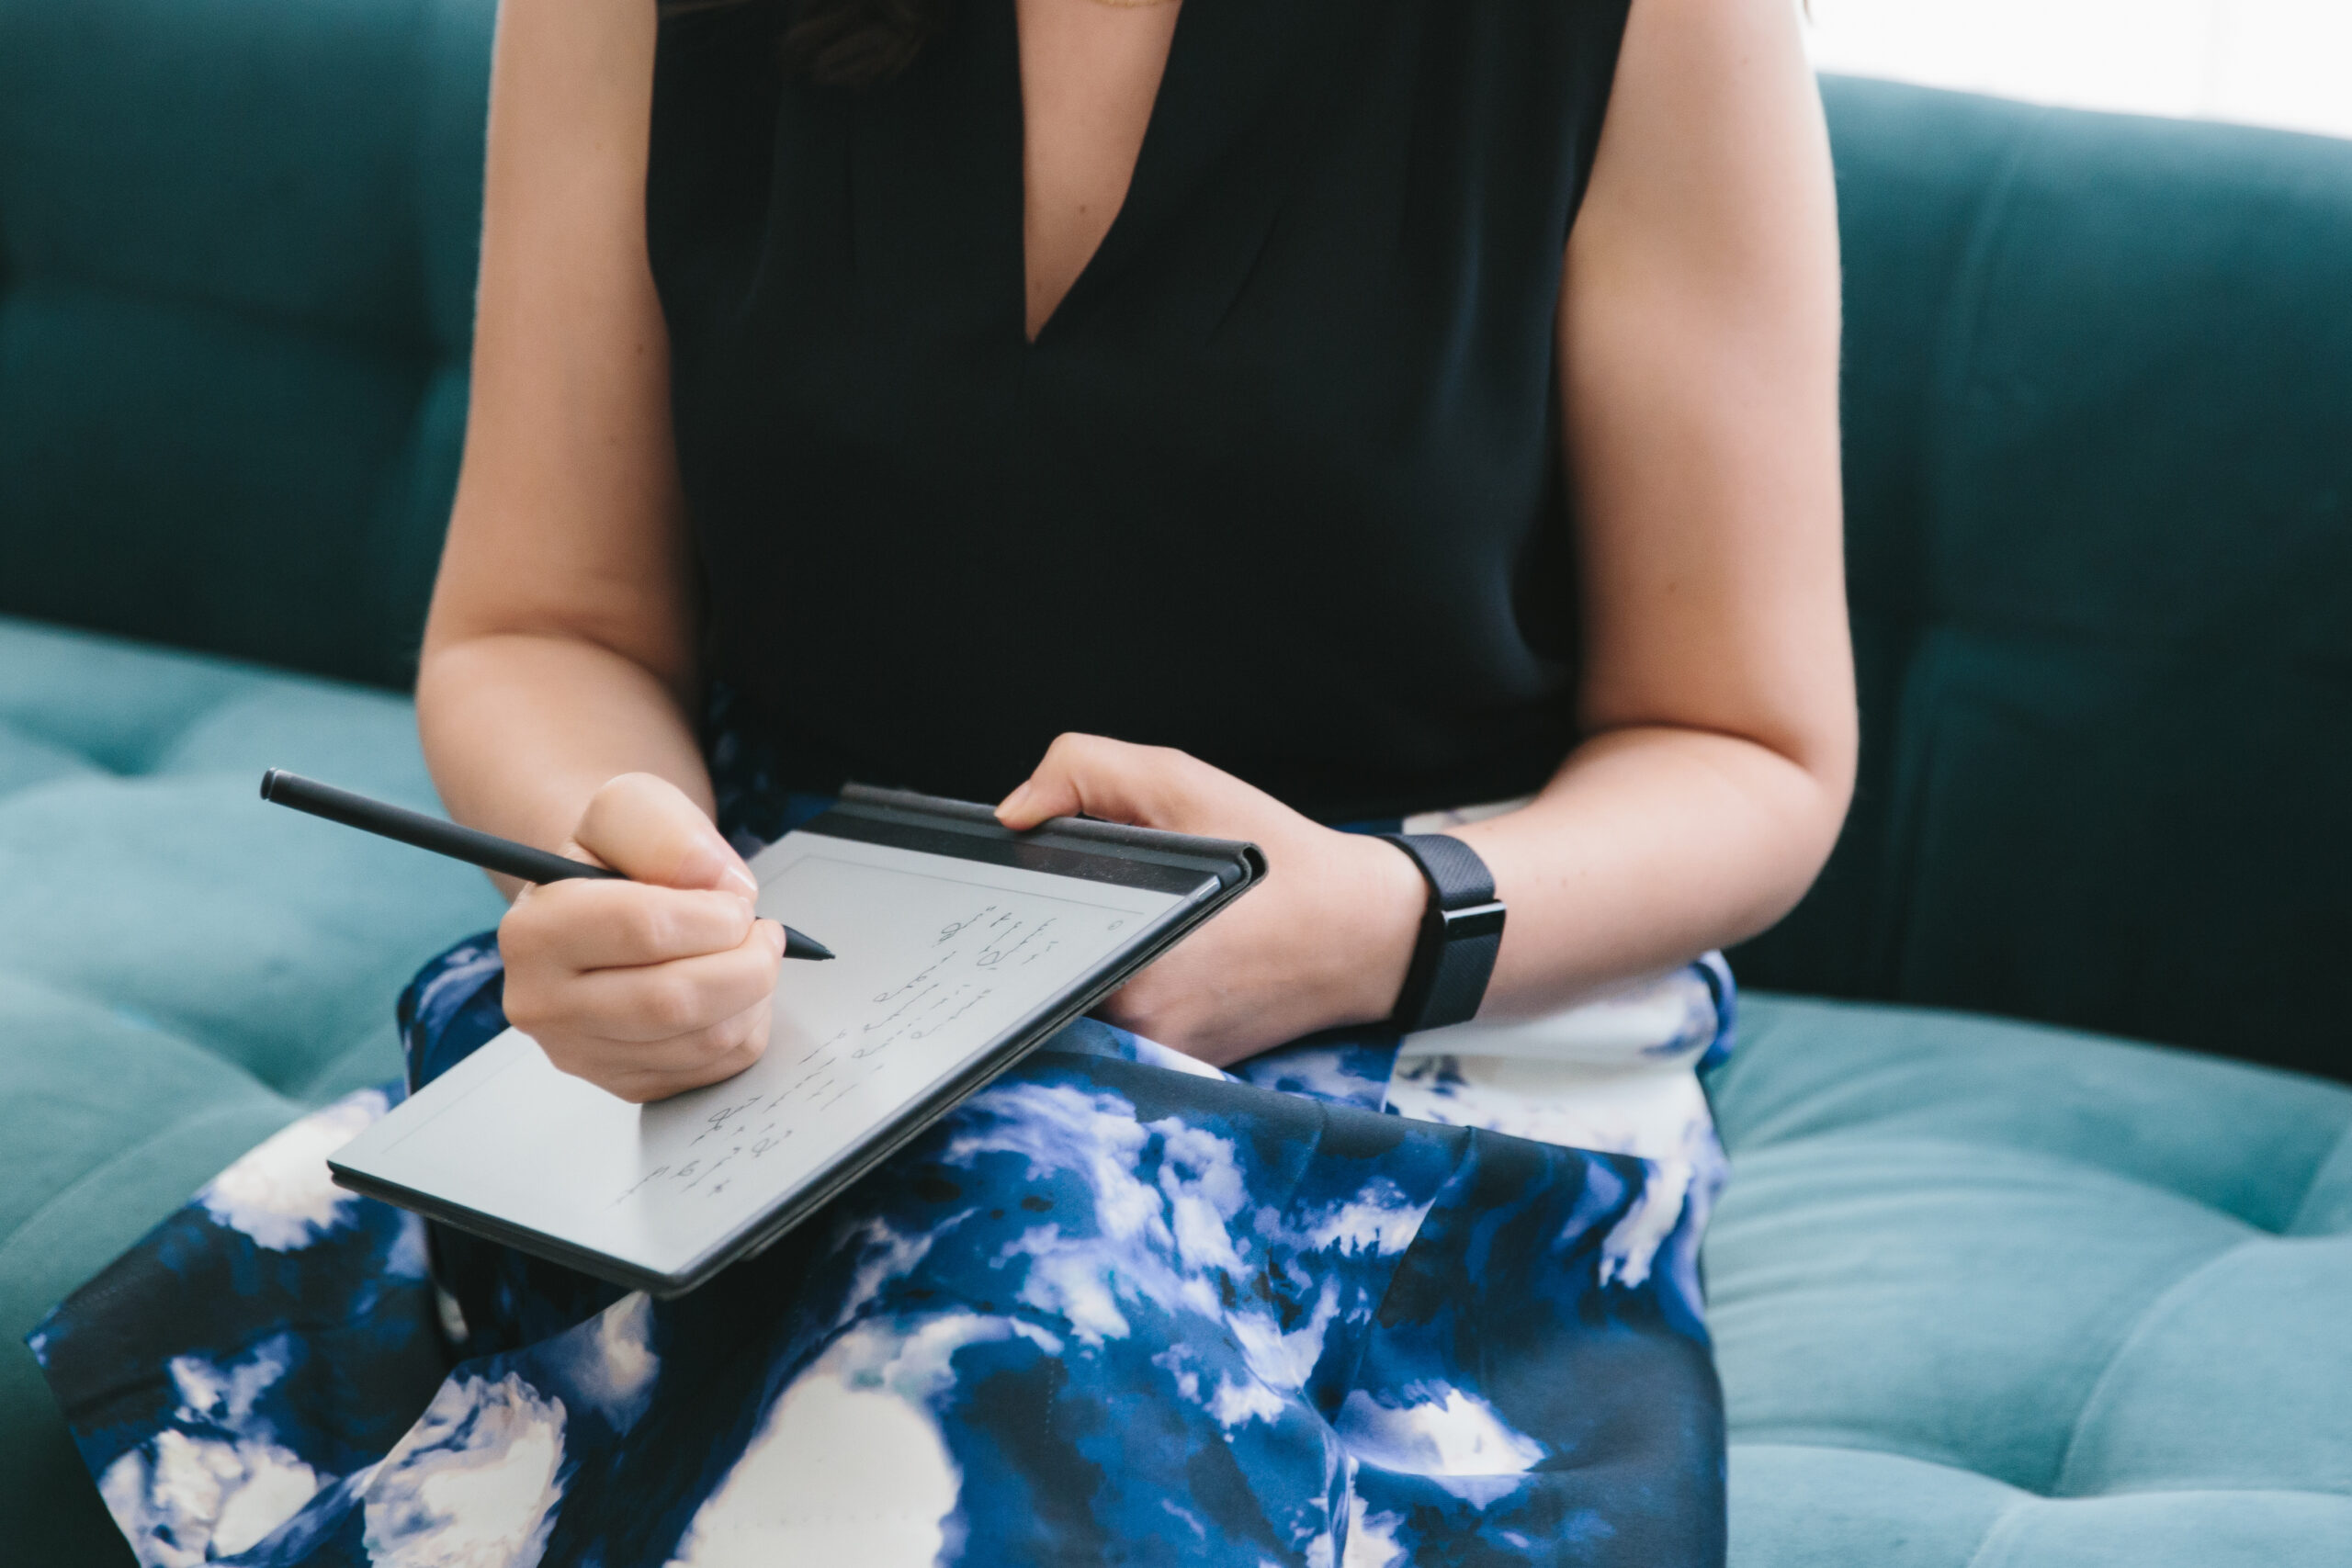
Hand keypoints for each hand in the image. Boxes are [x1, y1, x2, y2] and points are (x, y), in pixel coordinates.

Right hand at [498, 773, 785, 1101]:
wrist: (604, 905)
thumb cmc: (616, 860)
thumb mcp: (630, 809)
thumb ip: (665, 828)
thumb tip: (718, 886)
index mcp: (535, 931)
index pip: (644, 929)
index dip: (714, 914)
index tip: (736, 902)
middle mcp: (543, 1003)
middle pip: (675, 1000)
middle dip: (747, 961)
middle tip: (761, 933)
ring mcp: (581, 1054)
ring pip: (703, 1041)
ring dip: (754, 994)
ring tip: (747, 955)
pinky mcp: (623, 1083)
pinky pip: (714, 1068)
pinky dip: (745, 1026)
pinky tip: (731, 993)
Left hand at [996, 736, 1425, 1066]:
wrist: (1366, 931)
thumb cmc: (1281, 860)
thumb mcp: (1182, 783)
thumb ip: (1085, 771)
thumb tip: (1014, 812)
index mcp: (1132, 958)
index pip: (1023, 949)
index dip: (1006, 911)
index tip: (1000, 889)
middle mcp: (1141, 1022)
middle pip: (1041, 980)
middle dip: (1041, 934)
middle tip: (1062, 893)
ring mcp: (1159, 1053)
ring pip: (1074, 1007)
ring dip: (1073, 964)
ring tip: (1106, 918)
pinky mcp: (1180, 1065)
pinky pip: (1115, 1028)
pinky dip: (1113, 987)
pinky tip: (1139, 948)